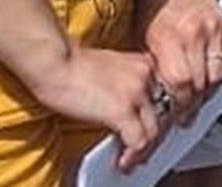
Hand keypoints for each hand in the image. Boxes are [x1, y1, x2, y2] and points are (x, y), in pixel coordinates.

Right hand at [18, 40, 165, 162]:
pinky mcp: (122, 109)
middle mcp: (147, 75)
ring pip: (155, 131)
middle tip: (145, 150)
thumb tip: (129, 107)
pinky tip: (123, 161)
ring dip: (145, 150)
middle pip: (165, 113)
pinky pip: (138, 141)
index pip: (168, 94)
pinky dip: (133, 156)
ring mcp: (136, 92)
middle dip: (156, 135)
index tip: (154, 129)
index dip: (162, 115)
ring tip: (133, 160)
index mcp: (145, 63)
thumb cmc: (72, 63)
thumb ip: (127, 81)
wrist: (54, 60)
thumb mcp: (111, 66)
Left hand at [141, 0, 221, 114]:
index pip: (182, 83)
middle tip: (186, 112)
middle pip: (202, 82)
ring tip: (198, 97)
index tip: (174, 113)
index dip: (179, 103)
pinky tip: (212, 80)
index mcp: (170, 37)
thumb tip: (159, 98)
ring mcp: (215, 29)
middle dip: (193, 102)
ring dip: (209, 91)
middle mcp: (195, 33)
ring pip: (220, 75)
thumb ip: (155, 68)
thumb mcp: (143, 39)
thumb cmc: (153, 5)